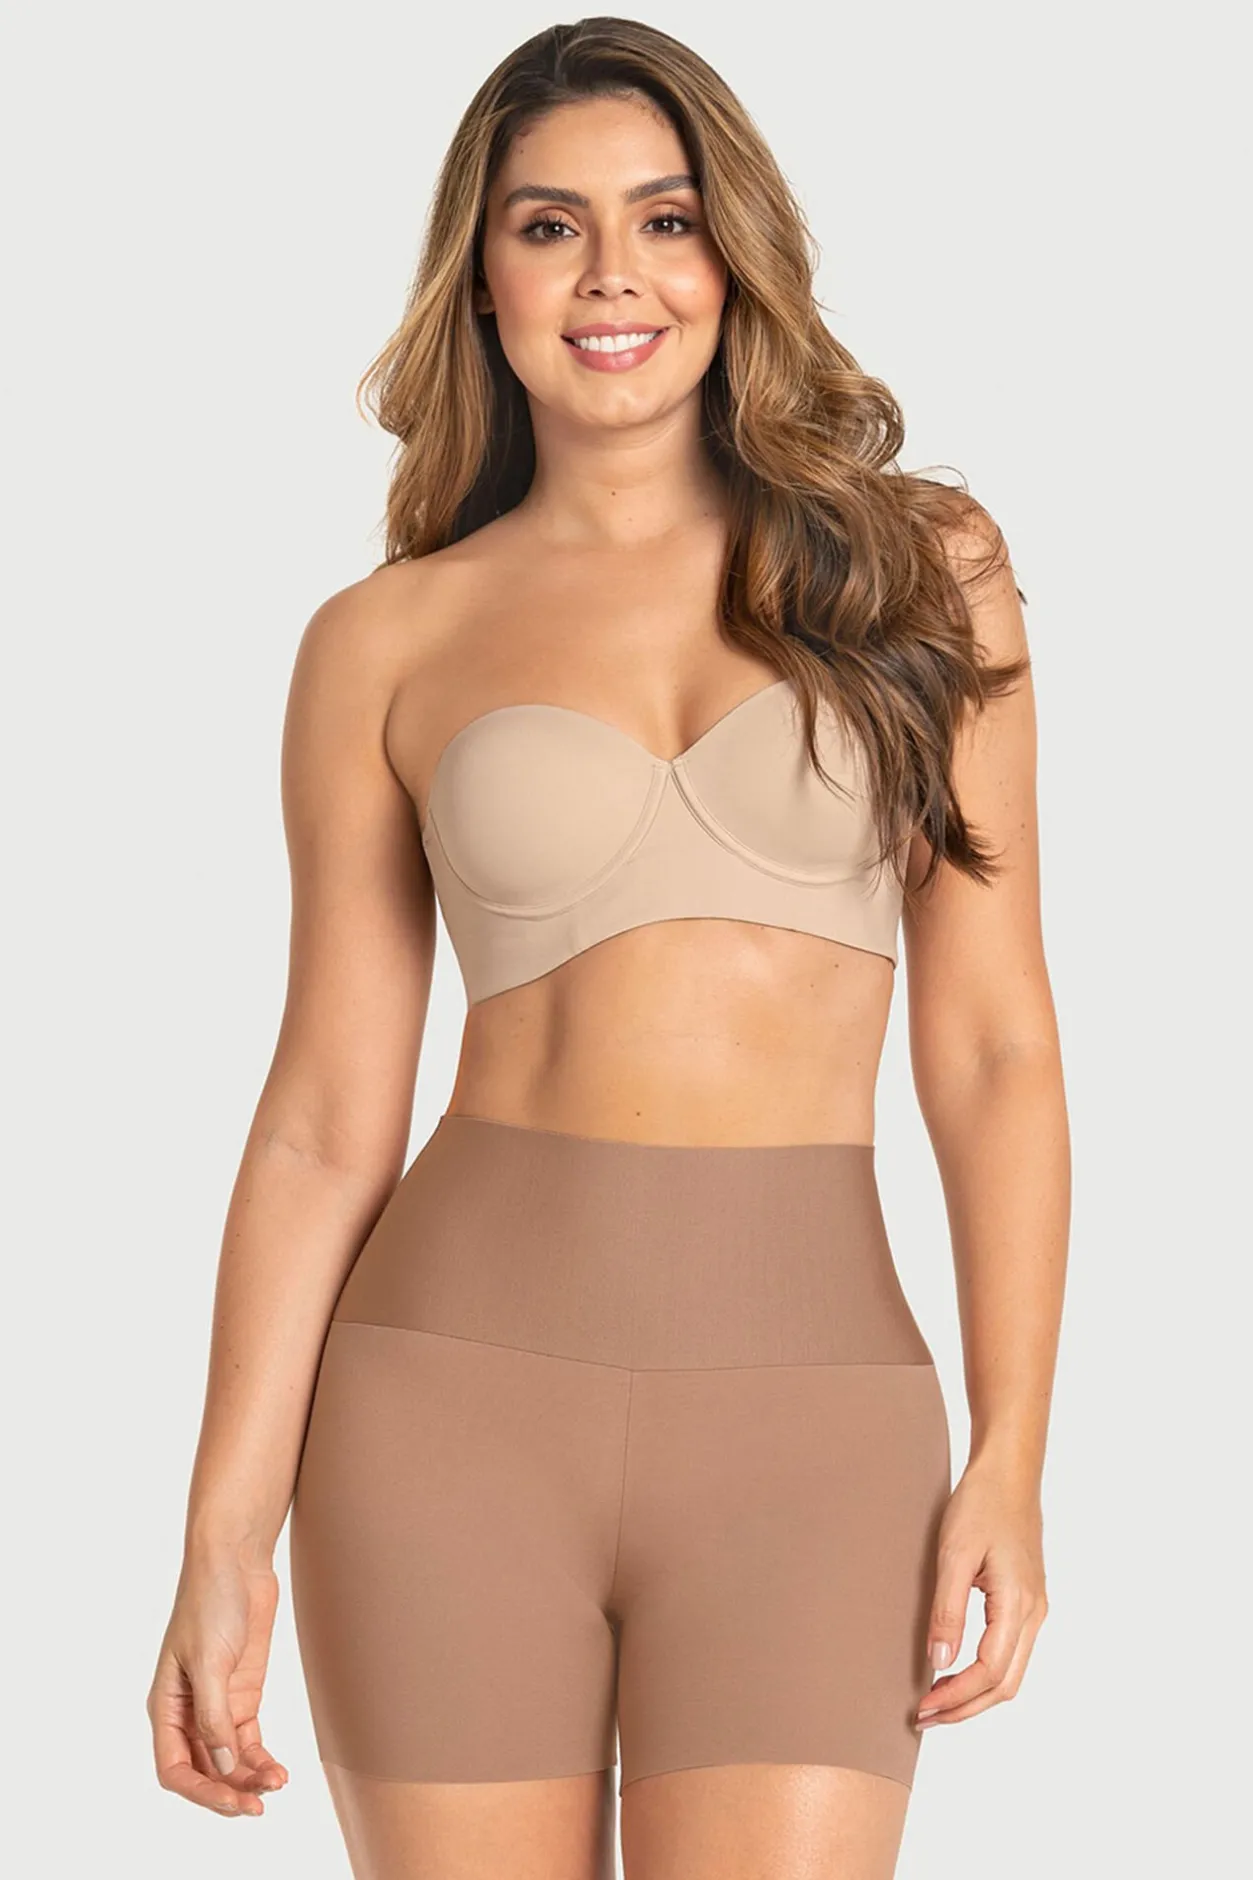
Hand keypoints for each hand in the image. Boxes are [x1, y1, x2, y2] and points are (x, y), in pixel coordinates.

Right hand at [147, 1545, 289, 1816]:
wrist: (237, 1561)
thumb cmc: (210, 1602)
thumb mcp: (209, 1661)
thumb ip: (214, 1716)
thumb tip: (224, 1766)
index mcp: (166, 1707)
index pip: (174, 1768)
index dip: (201, 1791)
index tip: (233, 1800)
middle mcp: (189, 1713)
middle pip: (204, 1770)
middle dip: (229, 1791)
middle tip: (258, 1805)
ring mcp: (218, 1704)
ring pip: (230, 1760)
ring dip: (250, 1777)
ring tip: (277, 1784)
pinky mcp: (243, 1693)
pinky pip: (249, 1740)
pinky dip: (261, 1758)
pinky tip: (278, 1770)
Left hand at [916, 1458, 1048, 1729]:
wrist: (1009, 1472)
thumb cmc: (982, 1504)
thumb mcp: (955, 1554)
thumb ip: (948, 1609)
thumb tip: (939, 1661)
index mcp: (1018, 1604)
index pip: (990, 1672)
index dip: (956, 1696)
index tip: (923, 1706)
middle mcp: (1034, 1613)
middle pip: (1005, 1685)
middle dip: (965, 1707)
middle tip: (925, 1716)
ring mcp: (1034, 1608)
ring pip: (1011, 1674)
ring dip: (975, 1695)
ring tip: (936, 1701)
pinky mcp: (1027, 1601)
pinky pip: (1011, 1653)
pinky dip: (985, 1674)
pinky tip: (956, 1670)